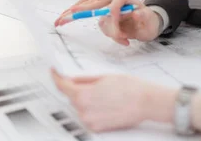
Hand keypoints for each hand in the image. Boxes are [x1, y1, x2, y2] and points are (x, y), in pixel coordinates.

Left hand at [52, 70, 173, 131]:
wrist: (145, 102)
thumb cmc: (130, 87)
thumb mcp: (105, 76)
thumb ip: (85, 79)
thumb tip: (72, 78)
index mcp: (83, 94)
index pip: (62, 85)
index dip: (57, 77)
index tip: (55, 72)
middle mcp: (83, 110)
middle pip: (72, 96)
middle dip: (77, 88)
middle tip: (94, 82)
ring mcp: (89, 120)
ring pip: (80, 106)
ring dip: (86, 99)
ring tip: (106, 93)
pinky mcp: (97, 128)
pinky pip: (88, 115)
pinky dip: (93, 109)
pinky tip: (107, 102)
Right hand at [54, 0, 141, 25]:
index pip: (80, 3)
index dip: (70, 10)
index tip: (61, 16)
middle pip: (80, 9)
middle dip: (69, 16)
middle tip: (57, 23)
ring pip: (85, 8)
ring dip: (74, 13)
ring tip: (63, 18)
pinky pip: (94, 4)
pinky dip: (84, 7)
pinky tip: (75, 10)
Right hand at [97, 0, 161, 44]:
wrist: (147, 26)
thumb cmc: (148, 19)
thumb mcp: (149, 18)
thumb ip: (144, 15)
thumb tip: (135, 13)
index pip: (113, 5)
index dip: (113, 17)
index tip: (119, 28)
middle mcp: (115, 4)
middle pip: (106, 16)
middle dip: (114, 29)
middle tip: (124, 36)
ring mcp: (111, 14)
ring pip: (104, 24)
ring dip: (113, 34)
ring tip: (126, 38)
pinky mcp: (109, 23)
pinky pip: (106, 30)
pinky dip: (115, 38)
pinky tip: (125, 40)